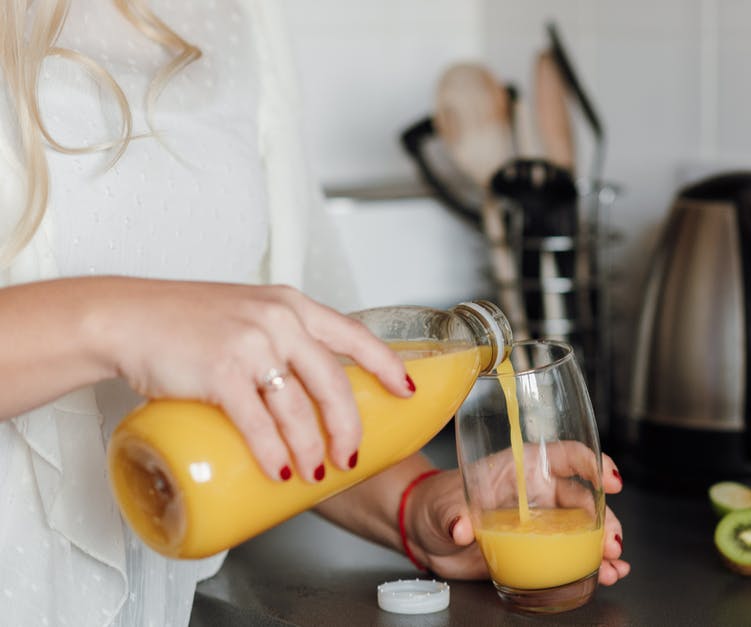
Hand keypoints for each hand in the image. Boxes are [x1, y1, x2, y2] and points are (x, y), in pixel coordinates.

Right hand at [93, 277, 411, 481]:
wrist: (127, 317)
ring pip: (298, 409)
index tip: (406, 391)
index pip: (355, 335)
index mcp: (292, 306)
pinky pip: (258, 423)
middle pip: (334, 383)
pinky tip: (279, 471)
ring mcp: (251, 346)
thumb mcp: (249, 314)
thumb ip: (282, 338)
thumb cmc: (185, 321)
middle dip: (348, 427)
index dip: (386, 366)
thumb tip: (311, 391)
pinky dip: (272, 453)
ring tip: (313, 473)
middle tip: (348, 456)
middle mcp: (279, 321)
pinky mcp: (220, 373)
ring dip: (311, 450)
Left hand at [407, 453, 630, 584]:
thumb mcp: (443, 506)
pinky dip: (593, 565)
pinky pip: (572, 556)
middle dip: (605, 520)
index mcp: (522, 468)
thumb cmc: (437, 504)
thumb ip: (454, 516)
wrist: (426, 535)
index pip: (566, 456)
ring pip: (585, 530)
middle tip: (611, 543)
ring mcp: (542, 523)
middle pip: (585, 499)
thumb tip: (462, 528)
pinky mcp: (538, 550)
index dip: (593, 464)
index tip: (610, 481)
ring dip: (604, 546)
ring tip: (614, 565)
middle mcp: (539, 493)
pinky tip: (608, 574)